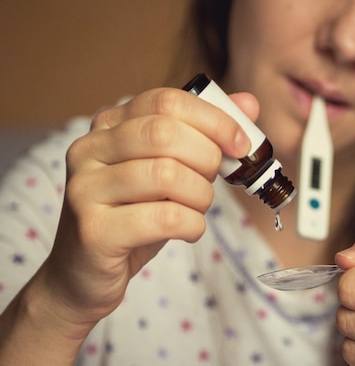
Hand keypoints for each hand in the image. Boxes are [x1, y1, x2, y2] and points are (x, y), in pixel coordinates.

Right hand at [42, 87, 257, 331]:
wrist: (85, 274)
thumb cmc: (135, 215)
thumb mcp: (171, 169)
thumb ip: (206, 134)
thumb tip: (248, 103)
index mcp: (109, 125)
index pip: (166, 100)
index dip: (213, 119)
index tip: (240, 143)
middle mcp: (89, 149)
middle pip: (165, 133)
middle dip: (207, 158)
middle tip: (214, 181)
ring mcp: (86, 189)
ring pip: (166, 175)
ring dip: (201, 195)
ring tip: (198, 209)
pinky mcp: (94, 230)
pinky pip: (164, 218)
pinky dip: (192, 224)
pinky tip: (189, 230)